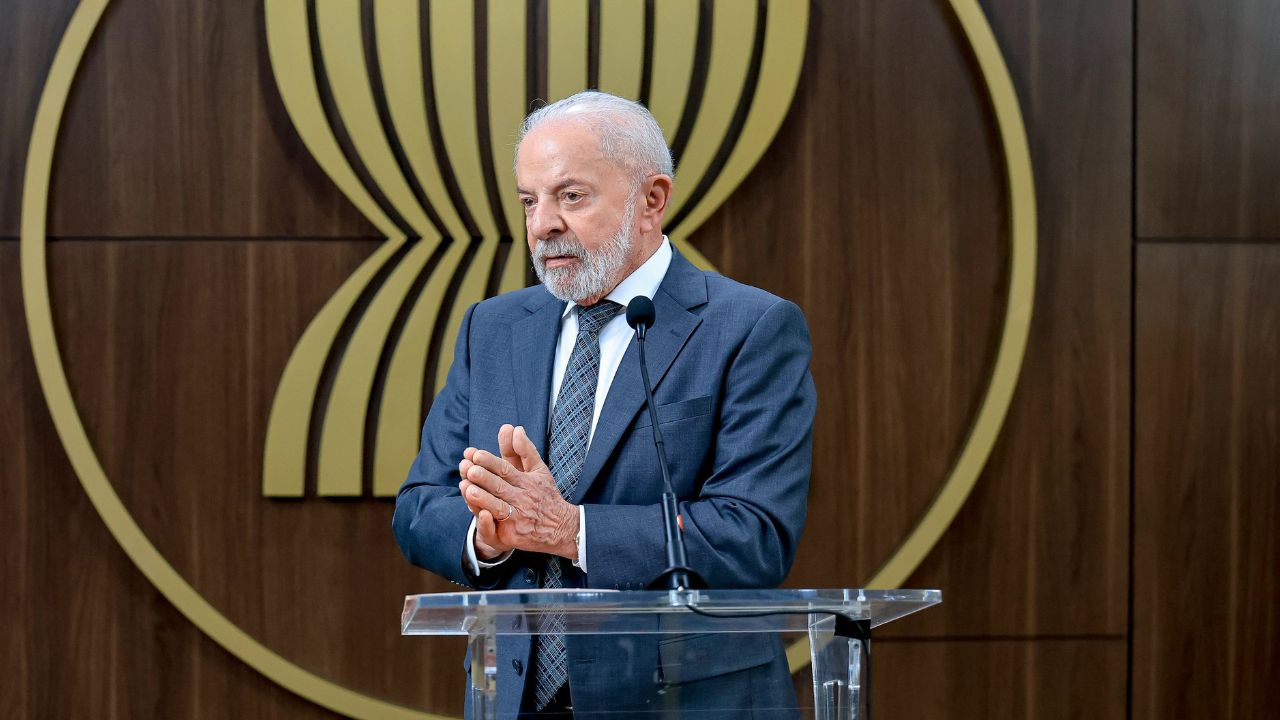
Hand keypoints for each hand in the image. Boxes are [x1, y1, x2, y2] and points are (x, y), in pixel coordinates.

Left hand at [458, 424, 578, 560]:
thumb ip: (525, 450)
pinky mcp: (512, 534)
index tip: (475, 454)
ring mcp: (516, 517)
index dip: (490, 462)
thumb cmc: (546, 496)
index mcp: (526, 481)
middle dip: (483, 477)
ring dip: (481, 497)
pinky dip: (488, 521)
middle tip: (467, 467)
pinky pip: (497, 527)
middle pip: (499, 486)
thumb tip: (515, 428)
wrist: (560, 528)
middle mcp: (521, 498)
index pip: (505, 469)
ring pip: (496, 505)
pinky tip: (479, 514)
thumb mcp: (539, 470)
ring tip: (467, 487)